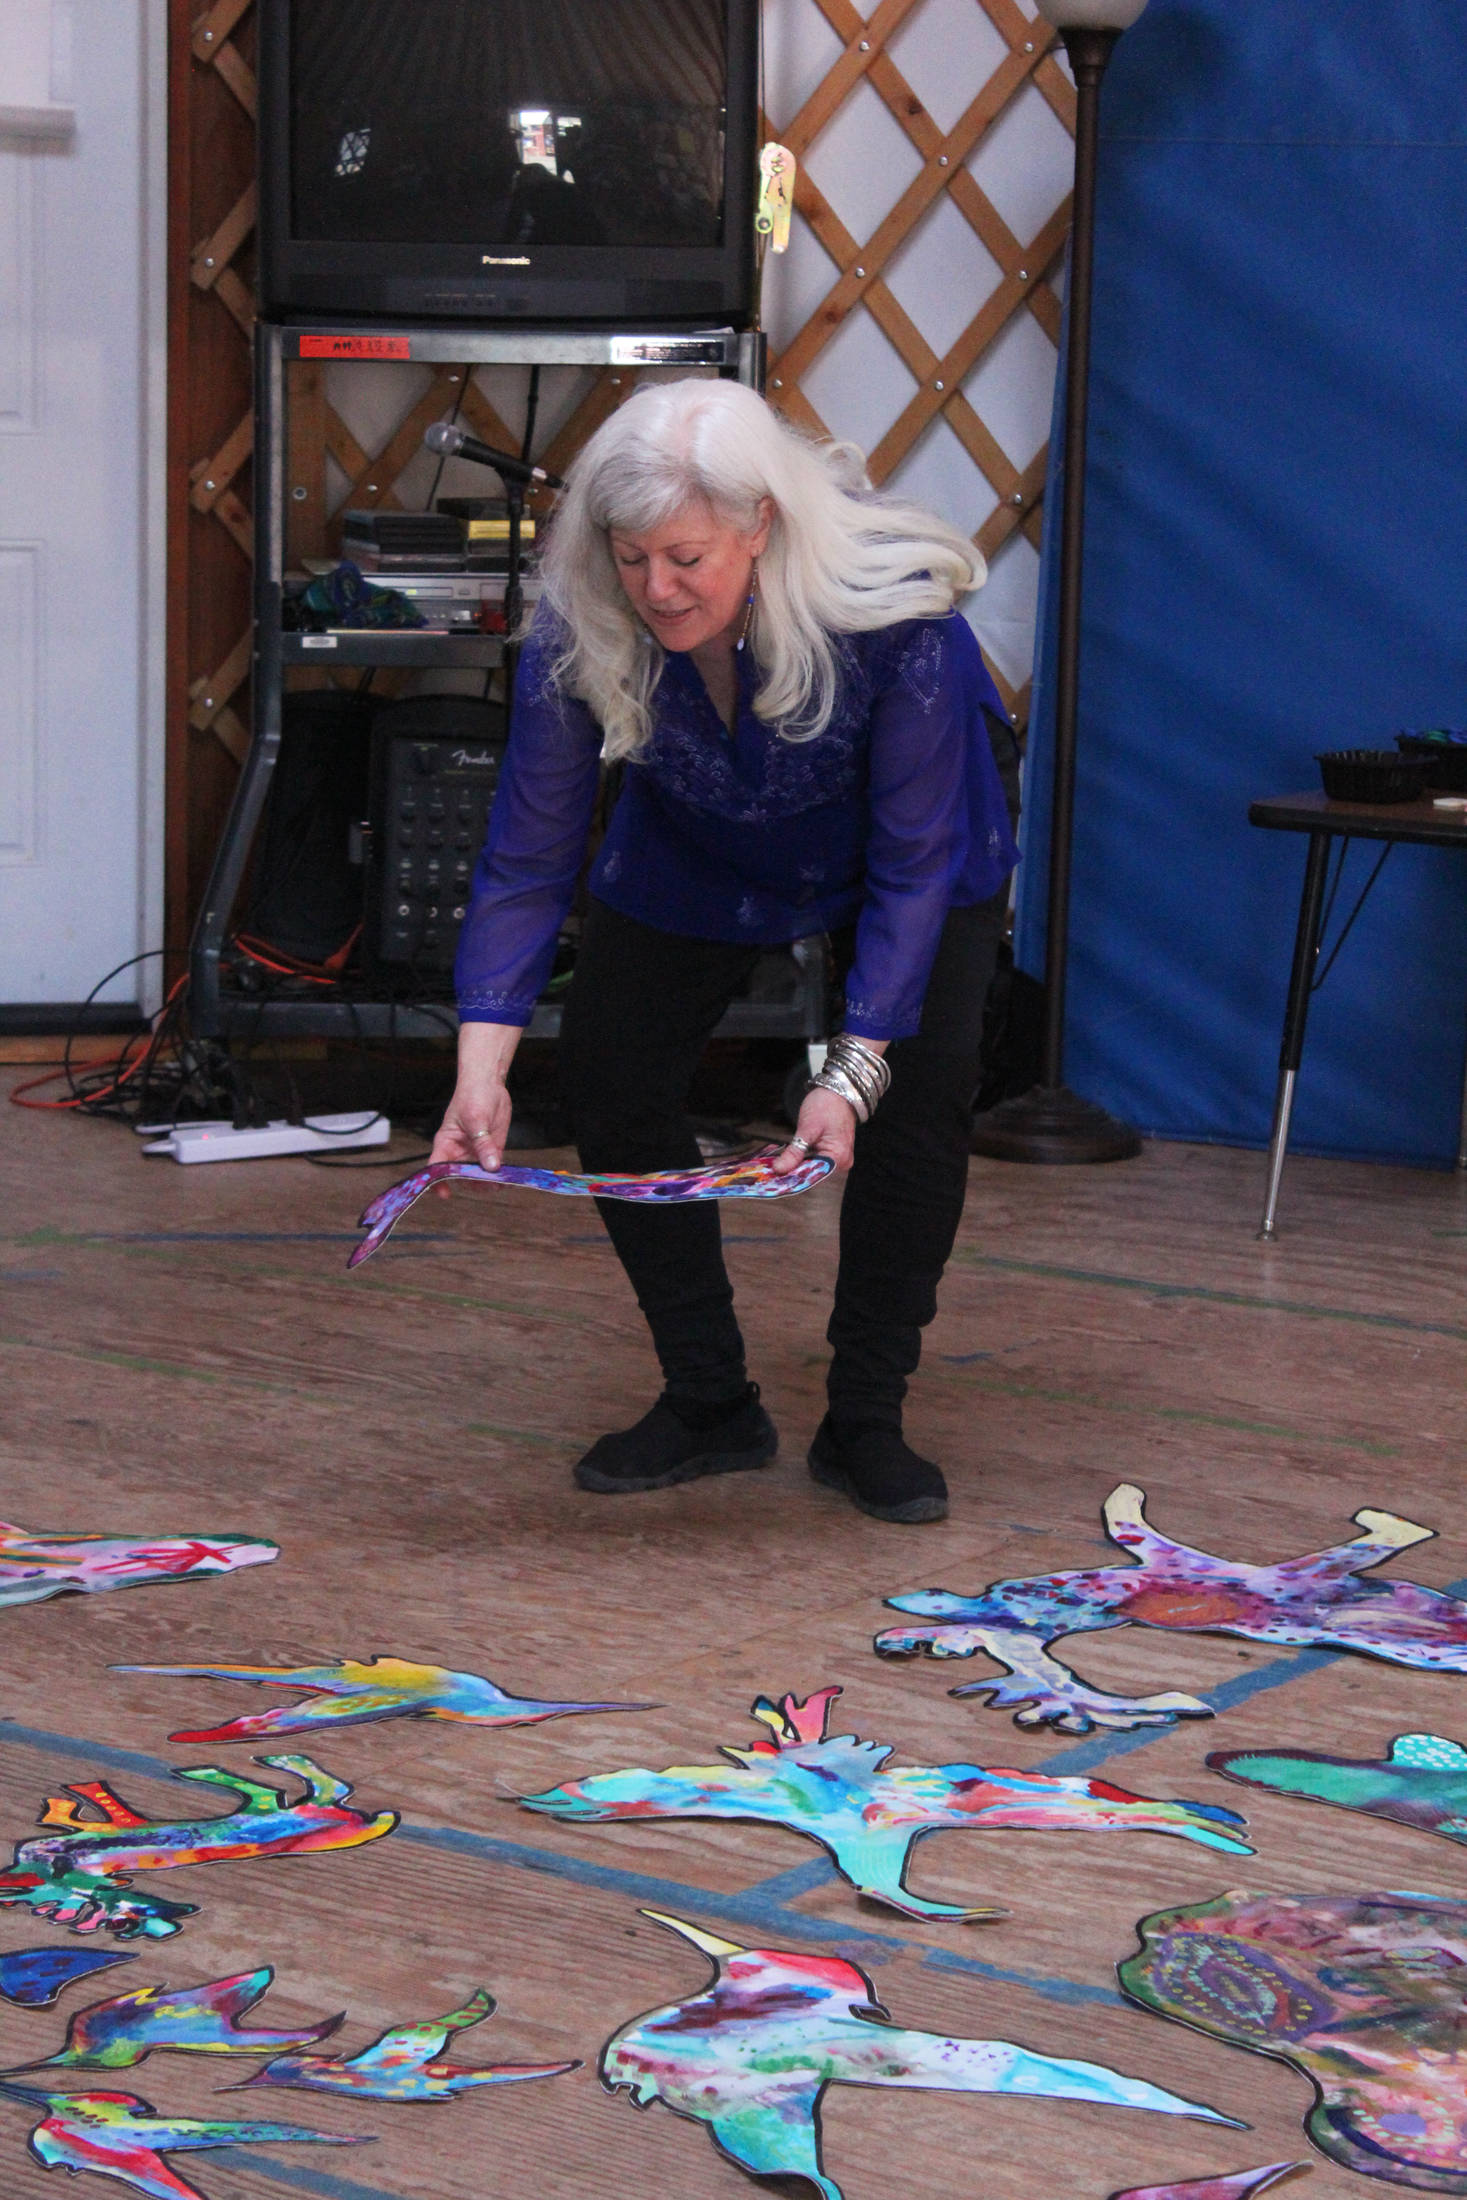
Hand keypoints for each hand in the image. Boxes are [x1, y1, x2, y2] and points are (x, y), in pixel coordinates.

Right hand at [430, 1021, 521, 1180]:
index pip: (436, 1167)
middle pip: (460, 1176)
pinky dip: (500, 1174)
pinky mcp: (492, 1150)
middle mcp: (459, 1152)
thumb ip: (482, 1144)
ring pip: (478, 1175)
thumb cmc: (473, 1095)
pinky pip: (494, 1167)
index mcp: (446, 1143)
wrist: (489, 1083)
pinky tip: (509, 1178)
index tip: (446, 1194)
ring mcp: (475, 1152)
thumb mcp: (476, 1119)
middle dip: (472, 1183)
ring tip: (501, 1184)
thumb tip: (491, 1167)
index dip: (438, 1182)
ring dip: (488, 1182)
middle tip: (488, 1185)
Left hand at [773, 1083, 857, 1174]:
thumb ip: (794, 1152)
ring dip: (796, 1168)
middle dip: (793, 1173)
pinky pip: (815, 1162)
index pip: (813, 1176)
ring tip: (779, 1165)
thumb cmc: (827, 1105)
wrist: (837, 1092)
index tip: (774, 1180)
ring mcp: (838, 1159)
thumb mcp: (807, 1128)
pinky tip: (790, 1160)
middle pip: (813, 1175)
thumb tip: (780, 1169)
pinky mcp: (833, 1154)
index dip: (793, 1179)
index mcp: (838, 1157)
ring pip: (813, 1170)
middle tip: (772, 1171)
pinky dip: (802, 1161)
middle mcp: (842, 1162)